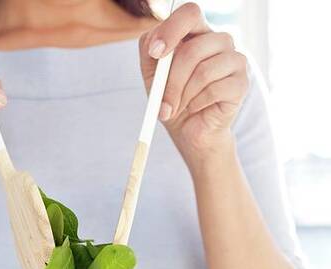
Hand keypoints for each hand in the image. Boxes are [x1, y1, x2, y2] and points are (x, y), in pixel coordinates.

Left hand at [140, 3, 248, 167]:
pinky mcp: (242, 82)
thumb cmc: (172, 100)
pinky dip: (198, 104)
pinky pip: (215, 90)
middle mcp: (220, 41)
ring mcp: (235, 60)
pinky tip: (196, 109)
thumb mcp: (153, 76)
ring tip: (179, 107)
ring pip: (203, 71)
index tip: (155, 53)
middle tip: (162, 105)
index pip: (190, 13)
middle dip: (172, 82)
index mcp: (198, 32)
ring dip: (184, 95)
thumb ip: (149, 53)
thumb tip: (154, 45)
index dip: (171, 29)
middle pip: (193, 49)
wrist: (190, 132)